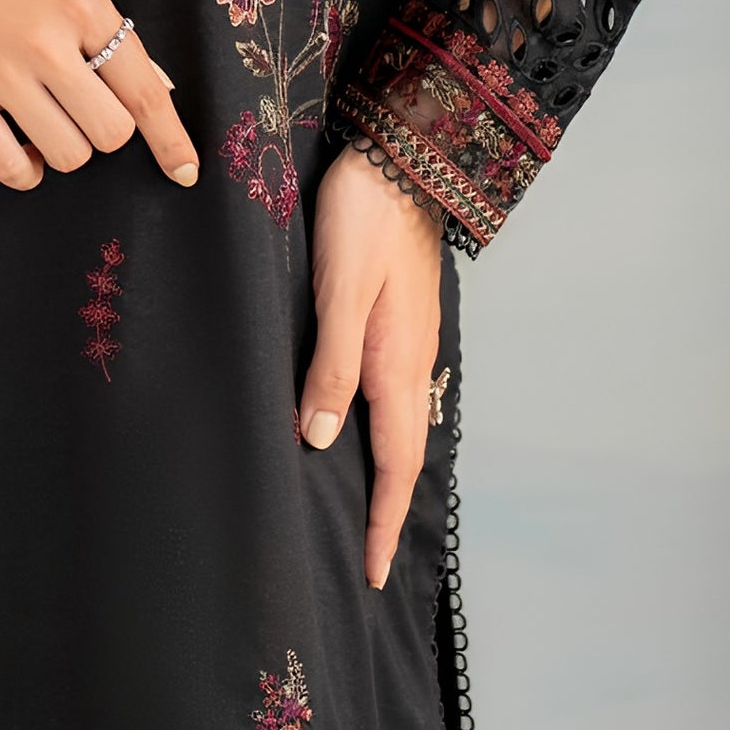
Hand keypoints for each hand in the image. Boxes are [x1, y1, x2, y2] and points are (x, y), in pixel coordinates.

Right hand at [0, 0, 199, 193]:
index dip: (171, 139)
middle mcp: (48, 43)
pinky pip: (9, 166)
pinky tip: (19, 149)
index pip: (143, 89)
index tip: (186, 172)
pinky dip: (24, 170)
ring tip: (43, 122)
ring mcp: (0, 73)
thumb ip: (107, 33)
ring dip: (63, 149)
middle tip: (80, 110)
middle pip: (110, 131)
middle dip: (103, 131)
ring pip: (67, 154)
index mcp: (84, 5)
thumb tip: (154, 89)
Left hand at [297, 146, 444, 587]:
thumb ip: (331, 362)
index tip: (370, 572)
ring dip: (388, 473)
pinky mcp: (402, 320)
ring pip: (401, 425)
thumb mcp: (339, 289)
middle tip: (367, 559)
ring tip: (365, 508)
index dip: (381, 519)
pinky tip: (363, 428)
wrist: (400, 157)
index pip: (395, 463)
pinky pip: (396, 395)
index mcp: (396, 363)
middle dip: (387, 509)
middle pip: (404, 453)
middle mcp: (411, 361)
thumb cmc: (364, 216)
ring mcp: (411, 340)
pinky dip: (385, 431)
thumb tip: (318, 437)